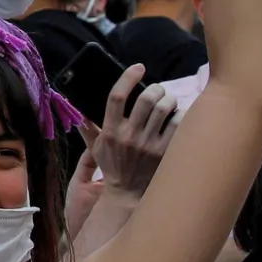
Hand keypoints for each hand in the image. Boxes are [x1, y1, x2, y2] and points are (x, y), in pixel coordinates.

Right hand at [87, 63, 178, 189]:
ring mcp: (148, 144)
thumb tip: (81, 111)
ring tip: (168, 101)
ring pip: (164, 108)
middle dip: (156, 88)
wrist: (127, 194)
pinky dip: (180, 114)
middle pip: (147, 98)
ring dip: (169, 99)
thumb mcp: (96, 148)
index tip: (138, 67)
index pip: (117, 96)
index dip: (128, 77)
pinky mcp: (164, 152)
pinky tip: (177, 115)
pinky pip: (178, 123)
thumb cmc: (112, 167)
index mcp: (110, 131)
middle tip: (158, 91)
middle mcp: (129, 136)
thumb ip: (90, 128)